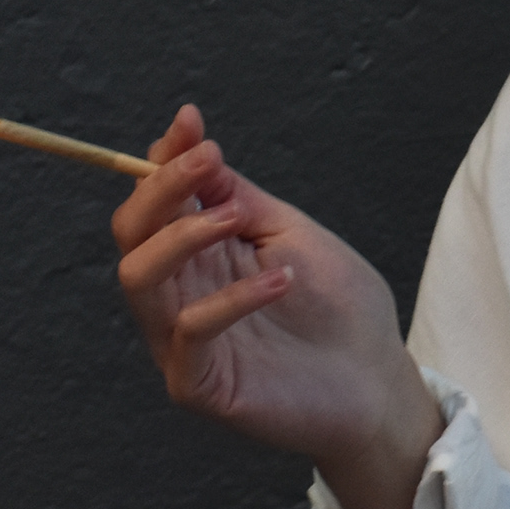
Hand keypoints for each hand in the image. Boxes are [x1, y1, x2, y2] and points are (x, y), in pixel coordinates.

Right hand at [110, 102, 443, 508]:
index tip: (190, 123)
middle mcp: (178, 294)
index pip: (156, 202)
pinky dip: (229, 301)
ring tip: (235, 217)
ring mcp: (181, 343)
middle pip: (131, 235)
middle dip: (161, 189)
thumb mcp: (292, 234)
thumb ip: (241, 196)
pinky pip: (189, 335)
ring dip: (182, 237)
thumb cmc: (339, 308)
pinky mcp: (199, 385)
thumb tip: (194, 143)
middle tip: (205, 160)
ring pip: (139, 279)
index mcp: (198, 256)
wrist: (378, 381)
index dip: (165, 160)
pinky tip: (280, 280)